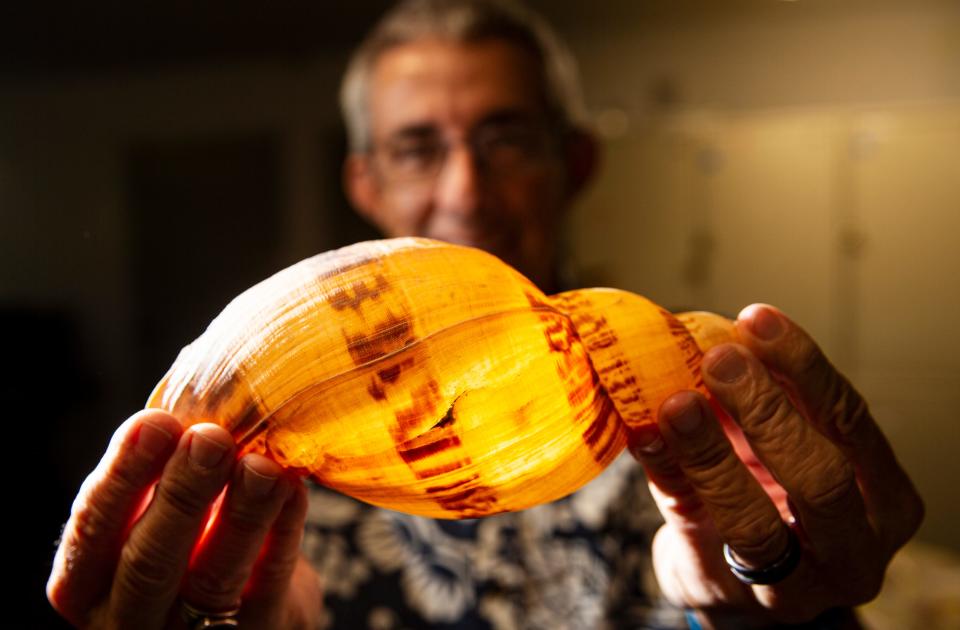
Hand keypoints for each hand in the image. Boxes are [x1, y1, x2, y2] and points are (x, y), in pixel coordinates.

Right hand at [47, 409, 322, 628]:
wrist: (244, 611)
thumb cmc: (187, 545)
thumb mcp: (157, 515)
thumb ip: (162, 475)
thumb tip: (196, 405)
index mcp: (88, 584)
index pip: (92, 532)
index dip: (123, 476)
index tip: (155, 422)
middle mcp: (130, 619)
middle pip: (149, 562)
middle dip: (181, 494)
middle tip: (210, 439)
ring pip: (213, 580)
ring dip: (240, 515)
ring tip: (261, 466)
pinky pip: (270, 584)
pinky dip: (283, 532)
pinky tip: (293, 488)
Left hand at [630, 304, 922, 626]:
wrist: (739, 582)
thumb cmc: (774, 495)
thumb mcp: (787, 446)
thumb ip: (768, 400)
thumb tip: (716, 330)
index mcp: (884, 498)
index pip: (851, 419)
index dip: (803, 365)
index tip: (757, 320)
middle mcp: (853, 549)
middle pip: (822, 476)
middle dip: (768, 410)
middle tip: (720, 359)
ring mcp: (790, 582)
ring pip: (755, 522)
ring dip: (711, 454)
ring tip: (677, 403)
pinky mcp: (724, 586)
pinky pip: (692, 527)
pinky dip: (667, 476)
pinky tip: (644, 436)